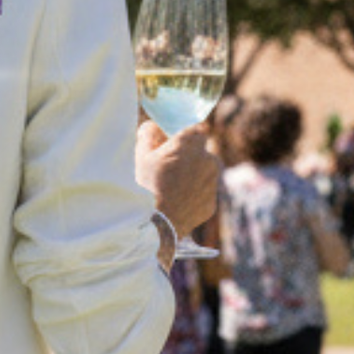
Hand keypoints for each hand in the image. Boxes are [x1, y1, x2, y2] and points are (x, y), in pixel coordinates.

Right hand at [135, 121, 220, 239]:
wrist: (157, 226)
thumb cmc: (145, 188)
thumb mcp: (141, 157)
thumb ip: (148, 135)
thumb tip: (152, 127)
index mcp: (190, 143)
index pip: (196, 129)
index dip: (185, 136)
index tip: (174, 144)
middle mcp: (207, 159)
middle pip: (200, 153)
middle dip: (188, 158)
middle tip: (168, 170)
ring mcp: (213, 183)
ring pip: (204, 174)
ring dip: (193, 177)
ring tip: (171, 190)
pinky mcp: (212, 203)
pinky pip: (204, 194)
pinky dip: (194, 197)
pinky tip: (177, 204)